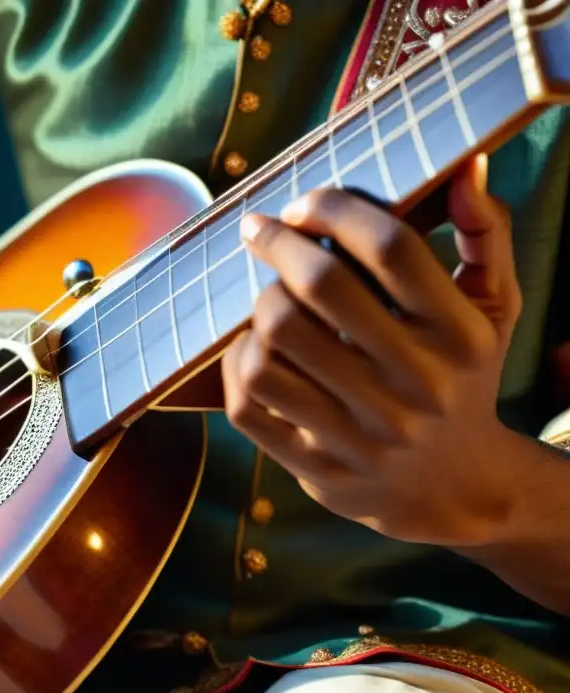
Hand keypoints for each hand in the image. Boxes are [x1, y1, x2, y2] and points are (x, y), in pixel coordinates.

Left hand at [222, 153, 521, 545]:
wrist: (454, 488)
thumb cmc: (463, 379)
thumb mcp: (493, 311)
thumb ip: (486, 235)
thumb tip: (468, 165)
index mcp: (459, 336)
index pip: (391, 246)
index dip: (334, 209)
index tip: (303, 204)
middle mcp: (414, 386)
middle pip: (319, 288)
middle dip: (278, 244)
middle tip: (259, 231)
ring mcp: (363, 433)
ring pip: (273, 343)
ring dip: (258, 308)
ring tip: (267, 299)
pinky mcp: (317, 466)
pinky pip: (248, 401)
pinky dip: (237, 363)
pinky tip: (252, 348)